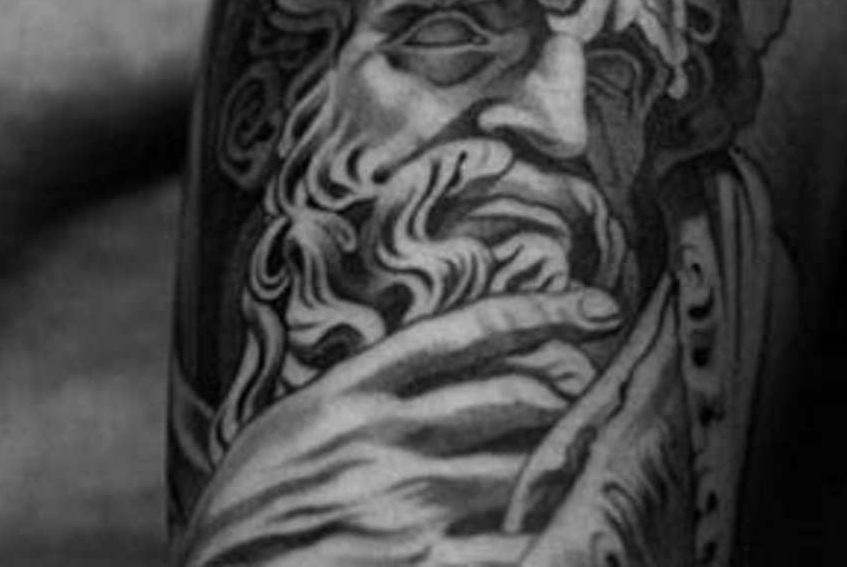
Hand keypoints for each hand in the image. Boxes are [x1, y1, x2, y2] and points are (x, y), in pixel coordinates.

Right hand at [178, 288, 622, 566]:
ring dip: (560, 458)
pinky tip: (563, 524)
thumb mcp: (289, 429)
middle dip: (566, 388)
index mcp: (352, 394)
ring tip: (587, 451)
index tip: (598, 305)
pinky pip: (505, 543)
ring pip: (519, 465)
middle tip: (597, 386)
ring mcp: (402, 504)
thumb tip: (433, 367)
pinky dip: (540, 530)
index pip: (466, 332)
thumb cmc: (248, 513)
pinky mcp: (417, 563)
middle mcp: (384, 438)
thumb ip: (359, 394)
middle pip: (509, 394)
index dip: (541, 312)